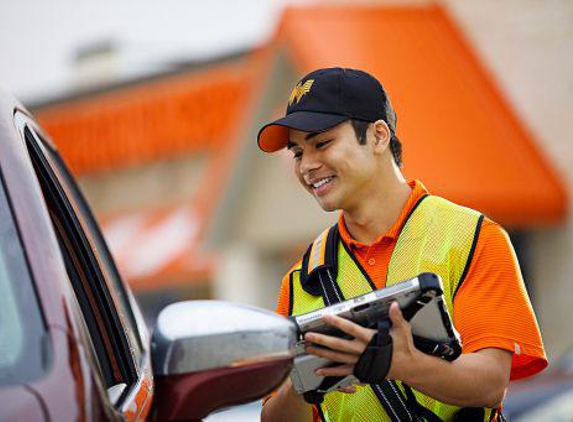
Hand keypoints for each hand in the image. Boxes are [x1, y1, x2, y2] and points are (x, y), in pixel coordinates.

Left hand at [304, 302, 418, 382]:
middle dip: (321, 340)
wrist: (407, 368)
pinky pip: (342, 372)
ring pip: (336, 357)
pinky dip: (330, 372)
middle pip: (337, 345)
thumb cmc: (403, 348)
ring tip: (309, 349)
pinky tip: (319, 370)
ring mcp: (359, 362)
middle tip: (308, 336)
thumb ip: (396, 317)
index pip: (350, 328)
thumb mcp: (402, 329)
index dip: (337, 322)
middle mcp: (361, 351)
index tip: (325, 317)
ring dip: (322, 353)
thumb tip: (394, 306)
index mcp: (370, 339)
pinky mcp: (359, 370)